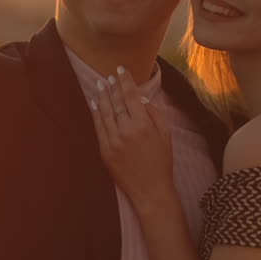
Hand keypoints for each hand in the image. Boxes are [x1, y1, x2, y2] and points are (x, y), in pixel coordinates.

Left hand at [88, 67, 172, 207]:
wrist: (150, 189)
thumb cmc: (161, 162)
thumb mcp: (166, 134)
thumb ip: (155, 113)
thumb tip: (142, 99)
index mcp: (143, 125)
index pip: (131, 96)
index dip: (125, 81)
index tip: (121, 69)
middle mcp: (126, 131)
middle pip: (116, 102)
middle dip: (112, 86)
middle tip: (109, 75)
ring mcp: (113, 141)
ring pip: (105, 113)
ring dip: (102, 97)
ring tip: (101, 85)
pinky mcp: (105, 151)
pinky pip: (98, 128)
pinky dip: (96, 114)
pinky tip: (95, 104)